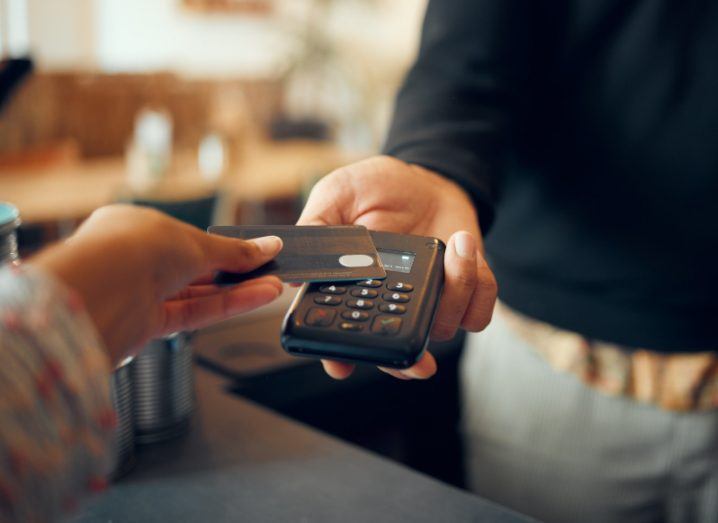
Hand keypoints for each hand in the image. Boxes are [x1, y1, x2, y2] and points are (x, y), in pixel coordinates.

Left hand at [32, 205, 283, 363]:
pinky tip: (257, 297)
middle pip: (197, 268)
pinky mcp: (146, 325)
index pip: (190, 239)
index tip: (257, 251)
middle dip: (237, 270)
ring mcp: (139, 294)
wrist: (98, 292)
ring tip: (274, 285)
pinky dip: (227, 305)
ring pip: (199, 292)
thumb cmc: (131, 250)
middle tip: (273, 270)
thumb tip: (268, 247)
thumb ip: (234, 252)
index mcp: (137, 227)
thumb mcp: (196, 242)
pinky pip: (195, 312)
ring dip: (239, 290)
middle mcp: (136, 261)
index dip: (225, 247)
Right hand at [298, 155, 496, 379]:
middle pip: (398, 350)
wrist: (427, 178)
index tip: (341, 366)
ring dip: (453, 292)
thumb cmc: (376, 188)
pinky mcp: (463, 290)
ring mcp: (429, 301)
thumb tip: (293, 273)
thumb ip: (317, 227)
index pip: (346, 333)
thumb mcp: (337, 195)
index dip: (341, 356)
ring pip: (443, 329)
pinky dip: (477, 288)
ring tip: (452, 247)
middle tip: (417, 359)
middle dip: (407, 361)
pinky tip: (463, 248)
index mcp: (355, 287)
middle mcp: (392, 302)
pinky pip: (478, 311)